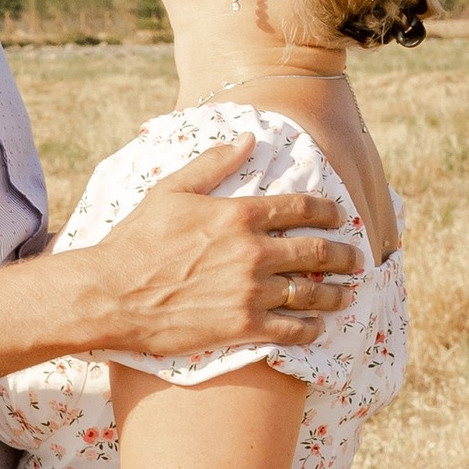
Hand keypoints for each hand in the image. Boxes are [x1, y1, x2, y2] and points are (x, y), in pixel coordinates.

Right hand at [73, 146, 360, 353]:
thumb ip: (213, 163)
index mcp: (238, 215)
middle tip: (355, 259)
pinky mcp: (243, 327)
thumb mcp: (170, 191)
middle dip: (343, 254)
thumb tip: (247, 137)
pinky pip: (291, 330)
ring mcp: (251, 292)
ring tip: (346, 294)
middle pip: (315, 251)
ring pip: (310, 293)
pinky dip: (310, 329)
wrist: (112, 294)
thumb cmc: (136, 241)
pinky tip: (317, 329)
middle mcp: (253, 252)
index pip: (300, 207)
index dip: (327, 211)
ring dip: (334, 294)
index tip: (339, 216)